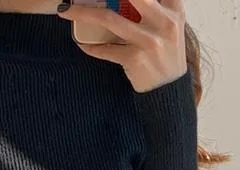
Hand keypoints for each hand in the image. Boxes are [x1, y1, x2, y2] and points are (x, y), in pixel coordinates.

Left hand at [57, 0, 186, 93]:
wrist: (168, 91)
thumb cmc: (165, 57)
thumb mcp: (169, 29)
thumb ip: (155, 11)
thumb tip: (121, 4)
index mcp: (173, 11)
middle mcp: (164, 23)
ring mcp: (149, 41)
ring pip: (109, 19)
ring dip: (83, 13)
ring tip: (66, 11)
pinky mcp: (135, 59)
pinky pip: (105, 49)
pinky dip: (91, 46)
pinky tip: (82, 43)